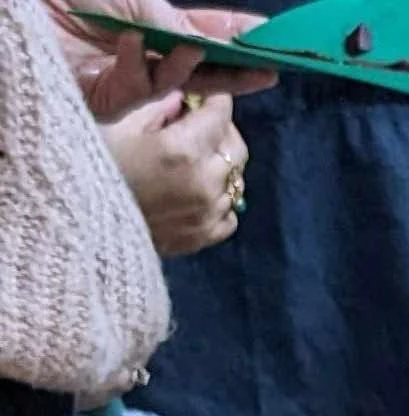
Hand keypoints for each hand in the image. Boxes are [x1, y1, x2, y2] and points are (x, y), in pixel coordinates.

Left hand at [47, 2, 271, 110]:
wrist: (24, 9)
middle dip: (237, 71)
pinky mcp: (104, 100)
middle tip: (271, 70)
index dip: (238, 38)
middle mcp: (146, 55)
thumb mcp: (133, 0)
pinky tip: (133, 43)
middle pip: (201, 70)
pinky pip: (132, 92)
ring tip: (202, 50)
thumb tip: (206, 42)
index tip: (272, 40)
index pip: (205, 34)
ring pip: (173, 87)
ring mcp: (127, 80)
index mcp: (154, 26)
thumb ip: (172, 21)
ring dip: (191, 71)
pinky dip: (136, 67)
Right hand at [105, 88, 246, 254]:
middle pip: (236, 149)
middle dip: (223, 131)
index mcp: (183, 149)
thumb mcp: (120, 123)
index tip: (209, 96)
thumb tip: (182, 98)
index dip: (217, 99)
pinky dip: (220, 200)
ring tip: (196, 158)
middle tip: (203, 124)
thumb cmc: (96, 164)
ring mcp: (207, 214)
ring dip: (220, 166)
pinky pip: (229, 215)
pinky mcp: (203, 237)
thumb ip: (158, 106)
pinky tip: (198, 191)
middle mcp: (203, 183)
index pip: (220, 114)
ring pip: (235, 182)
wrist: (83, 222)